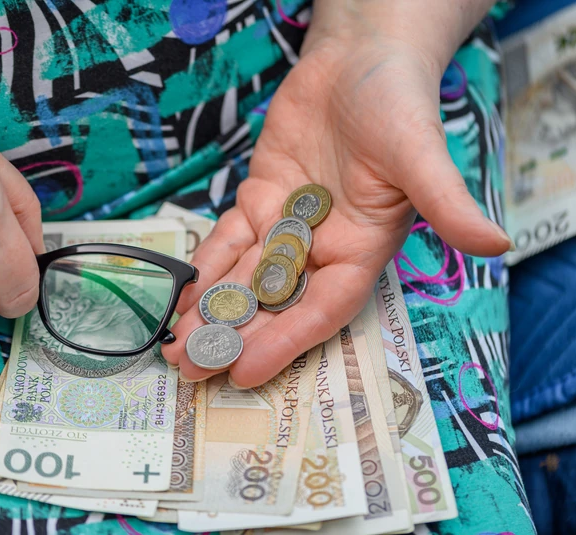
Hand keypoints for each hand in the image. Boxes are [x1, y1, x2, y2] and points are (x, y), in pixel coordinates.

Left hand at [162, 21, 510, 385]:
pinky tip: (178, 292)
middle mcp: (322, 245)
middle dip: (233, 334)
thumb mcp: (421, 154)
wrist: (359, 58)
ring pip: (243, 276)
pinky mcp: (260, 198)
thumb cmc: (398, 103)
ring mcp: (287, 223)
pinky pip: (228, 238)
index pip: (322, 307)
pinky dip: (204, 264)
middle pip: (274, 301)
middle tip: (191, 367)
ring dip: (210, 308)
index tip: (245, 370)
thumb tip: (496, 243)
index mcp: (362, 248)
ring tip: (175, 345)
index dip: (286, 340)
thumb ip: (447, 201)